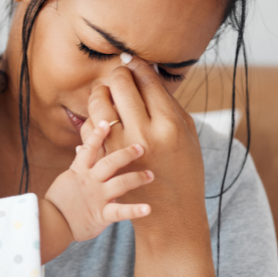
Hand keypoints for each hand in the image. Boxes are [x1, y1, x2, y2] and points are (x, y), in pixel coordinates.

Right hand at [44, 119, 153, 240]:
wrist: (50, 224)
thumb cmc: (58, 202)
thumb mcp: (66, 179)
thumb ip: (78, 164)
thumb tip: (80, 147)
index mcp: (79, 171)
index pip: (89, 148)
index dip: (97, 134)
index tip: (107, 122)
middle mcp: (90, 182)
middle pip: (110, 162)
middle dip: (126, 154)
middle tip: (141, 147)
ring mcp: (97, 197)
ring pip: (120, 183)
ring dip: (137, 178)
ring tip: (150, 175)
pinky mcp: (101, 215)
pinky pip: (120, 212)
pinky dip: (134, 210)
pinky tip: (148, 208)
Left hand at [80, 56, 206, 231]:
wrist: (170, 213)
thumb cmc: (183, 171)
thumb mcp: (188, 135)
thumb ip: (170, 104)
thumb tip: (149, 74)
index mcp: (168, 124)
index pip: (146, 79)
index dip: (138, 65)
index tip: (135, 63)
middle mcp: (143, 133)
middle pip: (120, 84)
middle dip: (119, 74)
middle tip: (121, 77)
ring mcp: (119, 147)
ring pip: (99, 102)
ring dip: (101, 92)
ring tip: (108, 94)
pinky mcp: (104, 160)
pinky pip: (89, 128)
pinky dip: (94, 118)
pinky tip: (103, 119)